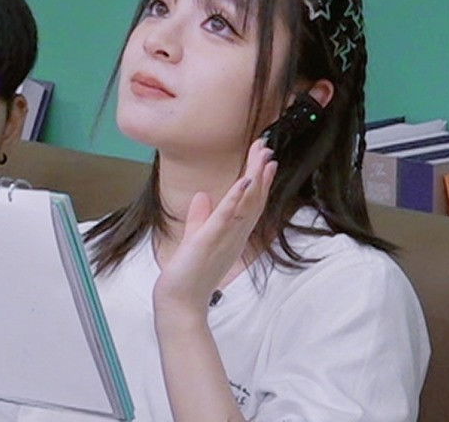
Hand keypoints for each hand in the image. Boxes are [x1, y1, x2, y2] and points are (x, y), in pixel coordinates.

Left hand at [152, 139, 277, 320]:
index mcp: (233, 233)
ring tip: (263, 156)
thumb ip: (201, 217)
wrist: (181, 301)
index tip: (266, 159)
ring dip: (255, 178)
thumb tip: (203, 196)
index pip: (251, 203)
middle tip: (267, 148)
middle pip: (254, 199)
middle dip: (261, 172)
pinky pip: (227, 216)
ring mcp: (225, 237)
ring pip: (247, 204)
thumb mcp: (196, 238)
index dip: (260, 181)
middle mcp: (235, 235)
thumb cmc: (189, 274)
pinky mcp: (210, 240)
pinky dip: (236, 198)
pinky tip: (244, 181)